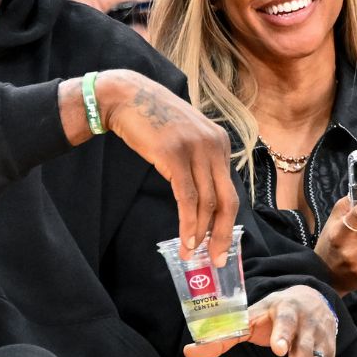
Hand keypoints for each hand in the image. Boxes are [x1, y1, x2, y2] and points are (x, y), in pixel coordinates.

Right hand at [99, 70, 237, 265]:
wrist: (126, 97)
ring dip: (200, 232)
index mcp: (220, 142)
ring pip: (207, 202)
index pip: (230, 190)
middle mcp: (214, 145)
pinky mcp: (174, 155)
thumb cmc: (152, 120)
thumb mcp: (185, 137)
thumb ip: (198, 160)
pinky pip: (186, 197)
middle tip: (217, 258)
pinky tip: (184, 238)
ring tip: (191, 252)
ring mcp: (195, 149)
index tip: (220, 243)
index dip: (226, 221)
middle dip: (222, 233)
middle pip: (227, 199)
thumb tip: (203, 197)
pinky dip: (187, 222)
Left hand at [184, 286, 338, 356]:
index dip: (282, 334)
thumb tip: (189, 352)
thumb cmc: (273, 311)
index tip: (277, 349)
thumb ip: (224, 334)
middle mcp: (308, 326)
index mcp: (287, 309)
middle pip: (304, 349)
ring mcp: (321, 344)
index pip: (286, 321)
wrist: (311, 299)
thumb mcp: (250, 316)